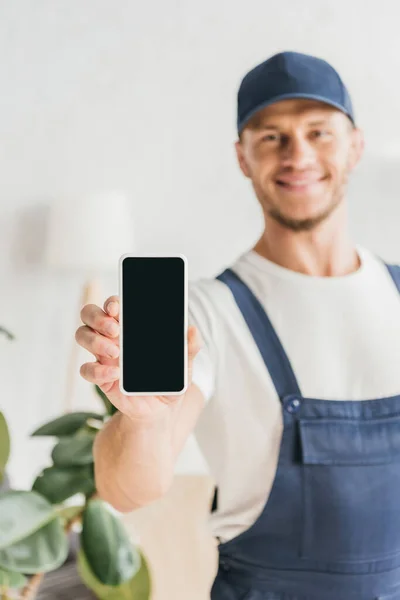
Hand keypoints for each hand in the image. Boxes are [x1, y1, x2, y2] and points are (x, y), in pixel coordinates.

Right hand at [75, 296, 202, 421]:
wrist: (160, 409)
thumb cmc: (168, 380)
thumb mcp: (184, 365)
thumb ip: (190, 347)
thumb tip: (192, 330)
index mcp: (130, 326)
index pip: (113, 305)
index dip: (111, 302)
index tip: (117, 307)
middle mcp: (112, 336)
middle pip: (90, 314)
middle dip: (98, 317)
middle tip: (115, 328)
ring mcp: (103, 355)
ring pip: (82, 335)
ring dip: (95, 340)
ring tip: (116, 351)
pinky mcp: (100, 377)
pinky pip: (86, 369)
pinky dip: (97, 370)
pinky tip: (115, 374)